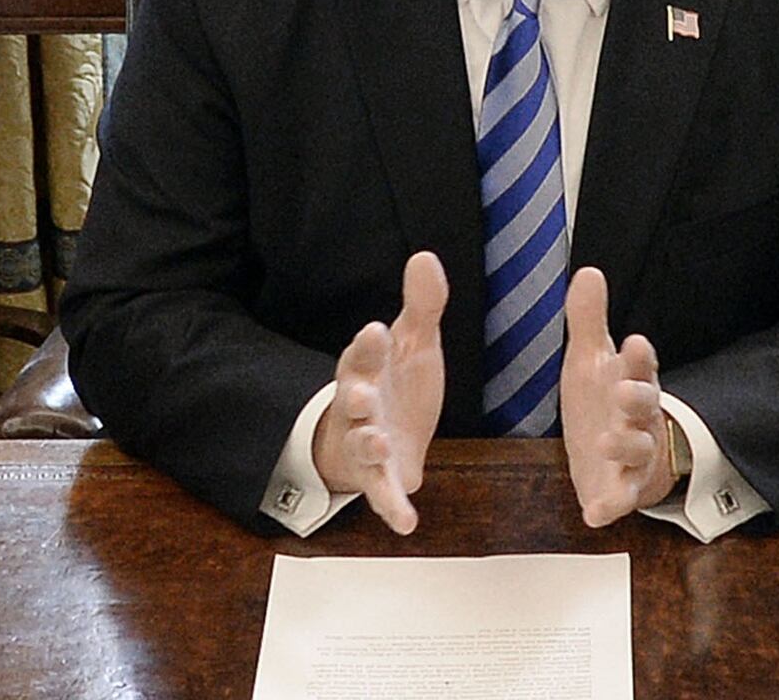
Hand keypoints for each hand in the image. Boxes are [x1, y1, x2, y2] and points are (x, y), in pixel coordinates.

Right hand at [314, 252, 449, 533]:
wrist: (384, 433)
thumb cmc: (395, 384)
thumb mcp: (413, 342)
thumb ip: (422, 305)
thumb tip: (426, 255)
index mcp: (367, 369)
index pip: (363, 353)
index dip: (367, 345)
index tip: (376, 330)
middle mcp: (361, 407)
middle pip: (353, 400)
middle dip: (356, 397)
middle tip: (362, 394)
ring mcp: (367, 445)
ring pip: (362, 446)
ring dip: (368, 445)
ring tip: (379, 443)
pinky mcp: (380, 480)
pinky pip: (383, 495)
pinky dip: (392, 508)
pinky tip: (406, 523)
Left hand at [558, 267, 681, 526]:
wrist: (611, 453)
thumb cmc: (604, 400)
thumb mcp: (591, 359)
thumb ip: (587, 320)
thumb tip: (588, 270)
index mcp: (631, 381)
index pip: (639, 365)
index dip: (637, 356)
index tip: (633, 342)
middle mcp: (637, 418)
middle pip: (644, 406)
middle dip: (636, 398)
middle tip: (623, 390)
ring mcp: (632, 456)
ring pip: (637, 451)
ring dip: (625, 446)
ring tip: (607, 442)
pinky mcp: (620, 489)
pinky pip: (619, 499)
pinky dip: (609, 506)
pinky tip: (594, 512)